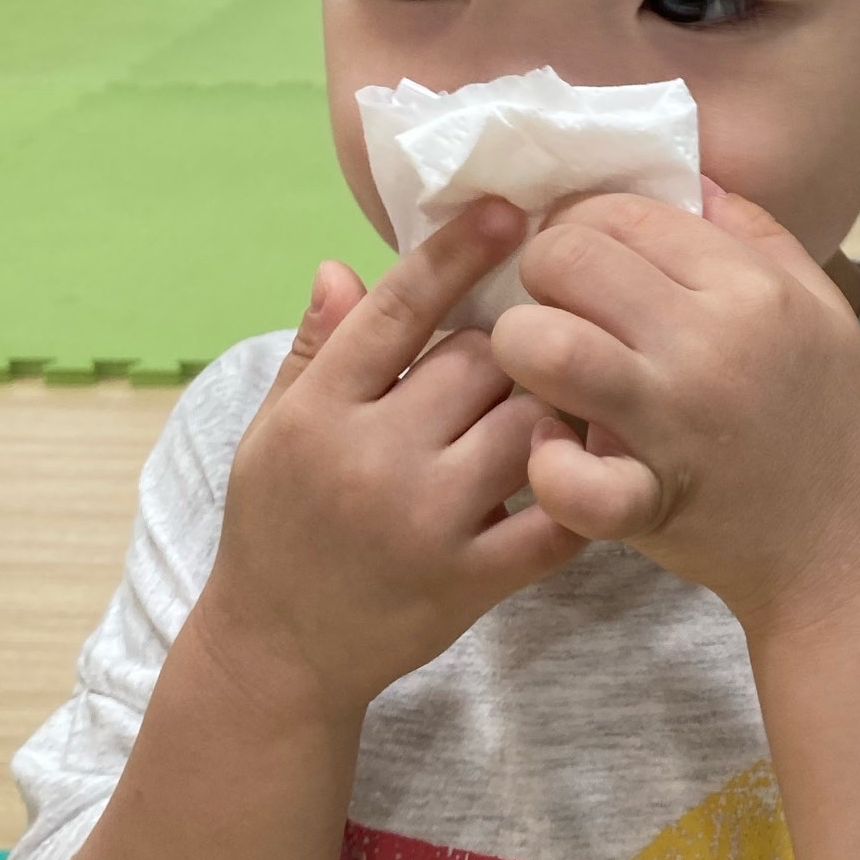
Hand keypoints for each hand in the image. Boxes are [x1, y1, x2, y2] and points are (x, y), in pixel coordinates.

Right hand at [199, 203, 582, 717]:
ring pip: (527, 423)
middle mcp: (372, 458)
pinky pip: (554, 519)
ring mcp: (425, 522)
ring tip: (552, 401)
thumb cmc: (276, 525)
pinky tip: (586, 464)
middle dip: (508, 345)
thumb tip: (343, 263)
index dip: (456, 252)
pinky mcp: (469, 583)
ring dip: (549, 404)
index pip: (398, 309)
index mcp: (320, 409)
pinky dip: (580, 485)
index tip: (508, 208)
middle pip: (481, 359)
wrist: (278, 652)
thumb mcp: (272, 430)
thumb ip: (315, 350)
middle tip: (521, 350)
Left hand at [488, 188, 859, 633]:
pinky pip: (566, 477)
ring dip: (522, 351)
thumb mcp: (819, 307)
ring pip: (545, 345)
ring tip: (543, 371)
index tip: (582, 264)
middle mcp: (708, 342)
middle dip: (539, 276)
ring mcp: (672, 424)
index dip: (581, 226)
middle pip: (567, 259)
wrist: (847, 549)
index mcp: (749, 287)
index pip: (622, 213)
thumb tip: (689, 177)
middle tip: (558, 311)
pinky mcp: (648, 503)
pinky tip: (556, 454)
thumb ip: (755, 234)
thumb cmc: (830, 420)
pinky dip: (546, 466)